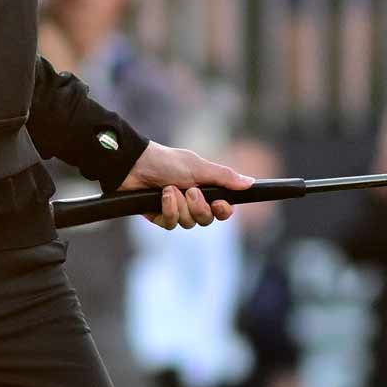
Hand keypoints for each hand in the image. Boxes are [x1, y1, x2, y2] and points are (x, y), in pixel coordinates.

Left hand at [116, 141, 254, 229]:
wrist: (136, 164)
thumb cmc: (168, 161)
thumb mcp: (199, 168)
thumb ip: (224, 177)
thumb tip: (250, 183)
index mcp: (205, 189)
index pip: (222, 210)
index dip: (223, 211)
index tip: (220, 204)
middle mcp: (192, 202)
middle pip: (206, 220)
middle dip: (198, 207)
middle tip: (190, 191)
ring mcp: (176, 210)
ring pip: (188, 224)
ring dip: (180, 206)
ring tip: (169, 188)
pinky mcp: (159, 217)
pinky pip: (171, 224)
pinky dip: (168, 210)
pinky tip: (161, 196)